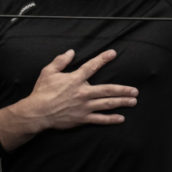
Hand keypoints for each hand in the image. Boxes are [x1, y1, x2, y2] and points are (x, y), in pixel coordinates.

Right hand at [0, 49, 137, 150]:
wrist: (36, 113)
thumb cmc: (42, 92)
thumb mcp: (48, 72)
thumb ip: (60, 61)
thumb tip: (71, 52)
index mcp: (75, 80)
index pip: (92, 67)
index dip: (103, 59)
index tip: (113, 53)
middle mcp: (83, 93)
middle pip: (107, 90)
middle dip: (123, 90)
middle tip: (135, 90)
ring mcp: (84, 106)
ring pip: (107, 104)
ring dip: (121, 102)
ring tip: (133, 101)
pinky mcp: (82, 118)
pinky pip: (99, 119)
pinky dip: (111, 119)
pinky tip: (121, 118)